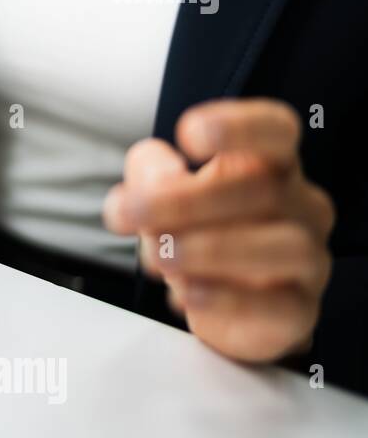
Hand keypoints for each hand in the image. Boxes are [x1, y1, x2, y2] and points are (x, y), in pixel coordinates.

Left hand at [104, 99, 334, 362]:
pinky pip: (278, 305)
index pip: (275, 131)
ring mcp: (308, 260)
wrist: (224, 304)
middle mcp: (299, 206)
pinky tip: (186, 293)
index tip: (187, 133)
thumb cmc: (200, 234)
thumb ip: (151, 173)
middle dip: (185, 200)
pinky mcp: (299, 311)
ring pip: (283, 246)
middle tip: (131, 213)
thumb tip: (149, 174)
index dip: (237, 126)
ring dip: (210, 248)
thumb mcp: (163, 194)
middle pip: (262, 189)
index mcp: (270, 166)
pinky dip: (227, 298)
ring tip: (160, 254)